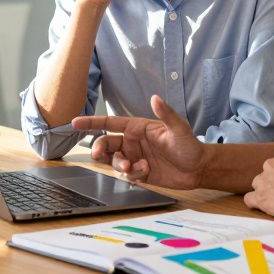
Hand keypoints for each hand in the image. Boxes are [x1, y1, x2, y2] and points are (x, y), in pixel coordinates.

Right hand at [72, 95, 205, 188]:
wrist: (198, 168)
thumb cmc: (189, 145)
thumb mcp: (179, 128)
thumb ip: (166, 114)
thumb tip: (155, 98)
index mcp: (137, 127)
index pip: (109, 122)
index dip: (91, 122)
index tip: (75, 123)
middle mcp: (132, 142)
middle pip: (106, 144)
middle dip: (99, 149)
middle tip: (98, 155)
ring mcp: (135, 158)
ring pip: (113, 161)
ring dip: (117, 164)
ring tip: (131, 166)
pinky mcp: (139, 172)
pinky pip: (126, 174)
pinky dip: (133, 174)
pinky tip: (146, 170)